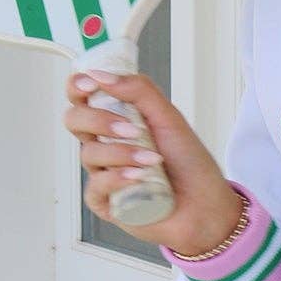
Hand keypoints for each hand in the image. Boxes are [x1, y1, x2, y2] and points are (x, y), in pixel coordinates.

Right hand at [62, 68, 242, 253]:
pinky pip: (96, 186)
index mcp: (117, 119)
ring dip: (122, 153)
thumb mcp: (169, 118)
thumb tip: (101, 75)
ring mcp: (103, 172)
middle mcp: (107, 144)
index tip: (90, 84)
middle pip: (75, 120)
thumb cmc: (190, 162)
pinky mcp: (106, 202)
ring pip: (89, 154)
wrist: (206, 204)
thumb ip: (139, 91)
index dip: (77, 87)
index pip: (83, 97)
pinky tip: (140, 178)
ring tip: (153, 160)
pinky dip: (119, 178)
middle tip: (131, 129)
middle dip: (98, 120)